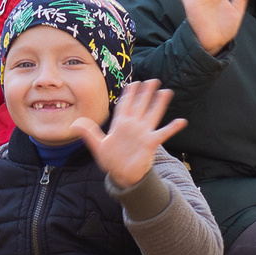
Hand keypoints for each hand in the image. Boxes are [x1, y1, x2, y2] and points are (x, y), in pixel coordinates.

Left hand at [72, 80, 186, 189]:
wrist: (122, 175)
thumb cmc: (111, 160)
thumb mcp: (97, 147)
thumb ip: (88, 133)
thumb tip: (74, 124)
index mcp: (120, 124)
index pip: (125, 105)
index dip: (129, 94)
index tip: (134, 82)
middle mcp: (133, 126)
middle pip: (140, 105)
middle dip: (145, 93)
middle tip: (153, 79)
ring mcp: (143, 133)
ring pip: (152, 114)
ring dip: (159, 104)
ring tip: (166, 92)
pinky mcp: (150, 143)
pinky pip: (163, 133)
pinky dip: (172, 128)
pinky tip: (181, 121)